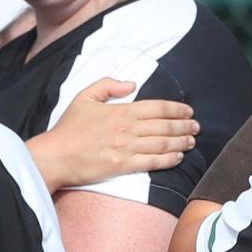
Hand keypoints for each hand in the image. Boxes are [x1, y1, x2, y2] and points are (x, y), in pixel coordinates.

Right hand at [28, 78, 197, 191]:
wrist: (55, 156)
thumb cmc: (68, 128)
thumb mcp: (84, 97)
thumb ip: (108, 86)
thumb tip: (130, 84)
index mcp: (121, 111)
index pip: (157, 107)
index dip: (177, 109)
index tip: (188, 111)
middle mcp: (127, 129)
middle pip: (165, 126)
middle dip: (185, 125)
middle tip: (196, 126)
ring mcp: (126, 148)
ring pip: (163, 144)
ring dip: (181, 141)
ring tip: (192, 140)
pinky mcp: (123, 166)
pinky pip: (153, 162)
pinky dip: (169, 159)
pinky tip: (179, 156)